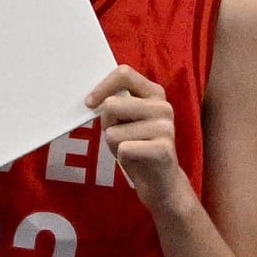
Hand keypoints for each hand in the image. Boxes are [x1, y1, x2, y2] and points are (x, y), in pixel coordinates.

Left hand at [87, 66, 187, 215]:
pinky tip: (136, 160)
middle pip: (113, 104)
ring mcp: (166, 127)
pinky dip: (122, 157)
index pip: (124, 74)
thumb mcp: (124, 120)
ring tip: (130, 149)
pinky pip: (124, 148)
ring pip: (114, 131)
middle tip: (118, 136)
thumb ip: (115, 104)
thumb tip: (93, 99)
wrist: (161, 182)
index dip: (102, 87)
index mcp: (154, 93)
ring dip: (114, 144)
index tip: (90, 103)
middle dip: (107, 124)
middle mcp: (163, 106)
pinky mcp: (163, 149)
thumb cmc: (137, 146)